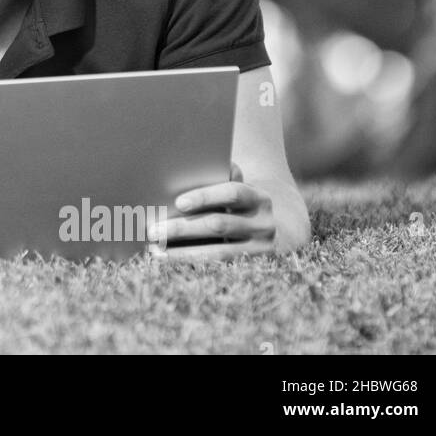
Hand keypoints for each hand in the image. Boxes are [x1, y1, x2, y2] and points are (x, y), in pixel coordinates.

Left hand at [148, 166, 275, 261]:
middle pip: (219, 225)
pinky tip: (171, 263)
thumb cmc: (244, 206)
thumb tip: (190, 166)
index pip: (233, 193)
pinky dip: (193, 265)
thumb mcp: (240, 190)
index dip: (206, 196)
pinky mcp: (254, 269)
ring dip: (183, 252)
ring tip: (155, 251)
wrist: (282, 232)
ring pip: (218, 252)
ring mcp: (261, 249)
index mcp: (259, 198)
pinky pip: (219, 269)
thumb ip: (222, 179)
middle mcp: (264, 224)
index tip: (179, 202)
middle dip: (183, 228)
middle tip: (153, 230)